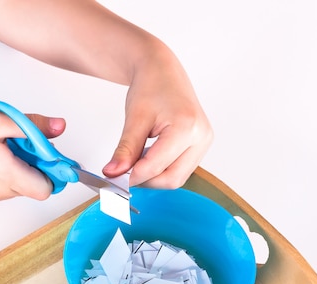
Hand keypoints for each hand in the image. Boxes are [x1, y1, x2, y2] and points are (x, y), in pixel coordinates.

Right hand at [0, 107, 65, 204]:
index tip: (48, 158)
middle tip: (17, 146)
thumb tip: (60, 127)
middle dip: (31, 168)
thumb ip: (34, 127)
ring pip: (14, 190)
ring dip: (14, 172)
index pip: (45, 189)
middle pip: (31, 188)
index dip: (51, 173)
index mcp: (5, 173)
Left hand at [102, 47, 212, 188]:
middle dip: (145, 179)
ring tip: (137, 158)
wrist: (162, 71)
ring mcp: (203, 143)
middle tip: (124, 171)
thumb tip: (113, 173)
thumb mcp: (134, 118)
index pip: (156, 166)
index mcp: (186, 127)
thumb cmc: (151, 86)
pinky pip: (180, 170)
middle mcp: (201, 136)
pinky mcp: (200, 147)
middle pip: (171, 179)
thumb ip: (124, 150)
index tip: (115, 178)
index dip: (133, 176)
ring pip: (176, 178)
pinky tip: (148, 156)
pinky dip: (161, 170)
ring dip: (153, 176)